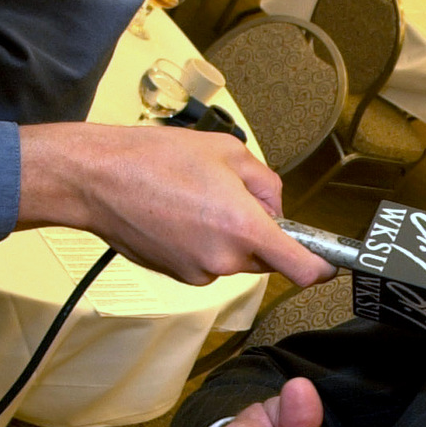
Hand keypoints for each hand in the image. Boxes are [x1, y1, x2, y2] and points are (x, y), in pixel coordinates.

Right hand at [16, 122, 336, 286]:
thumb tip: (276, 209)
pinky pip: (209, 261)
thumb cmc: (153, 160)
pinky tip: (178, 215)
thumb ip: (266, 183)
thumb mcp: (228, 151)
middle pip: (266, 257)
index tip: (328, 263)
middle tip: (231, 197)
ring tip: (194, 200)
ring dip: (228, 235)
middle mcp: (224, 258)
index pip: (302, 268)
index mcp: (243, 227)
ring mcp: (200, 272)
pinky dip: (204, 242)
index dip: (321, 267)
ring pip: (236, 258)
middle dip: (260, 231)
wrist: (97, 180)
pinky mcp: (180, 276)